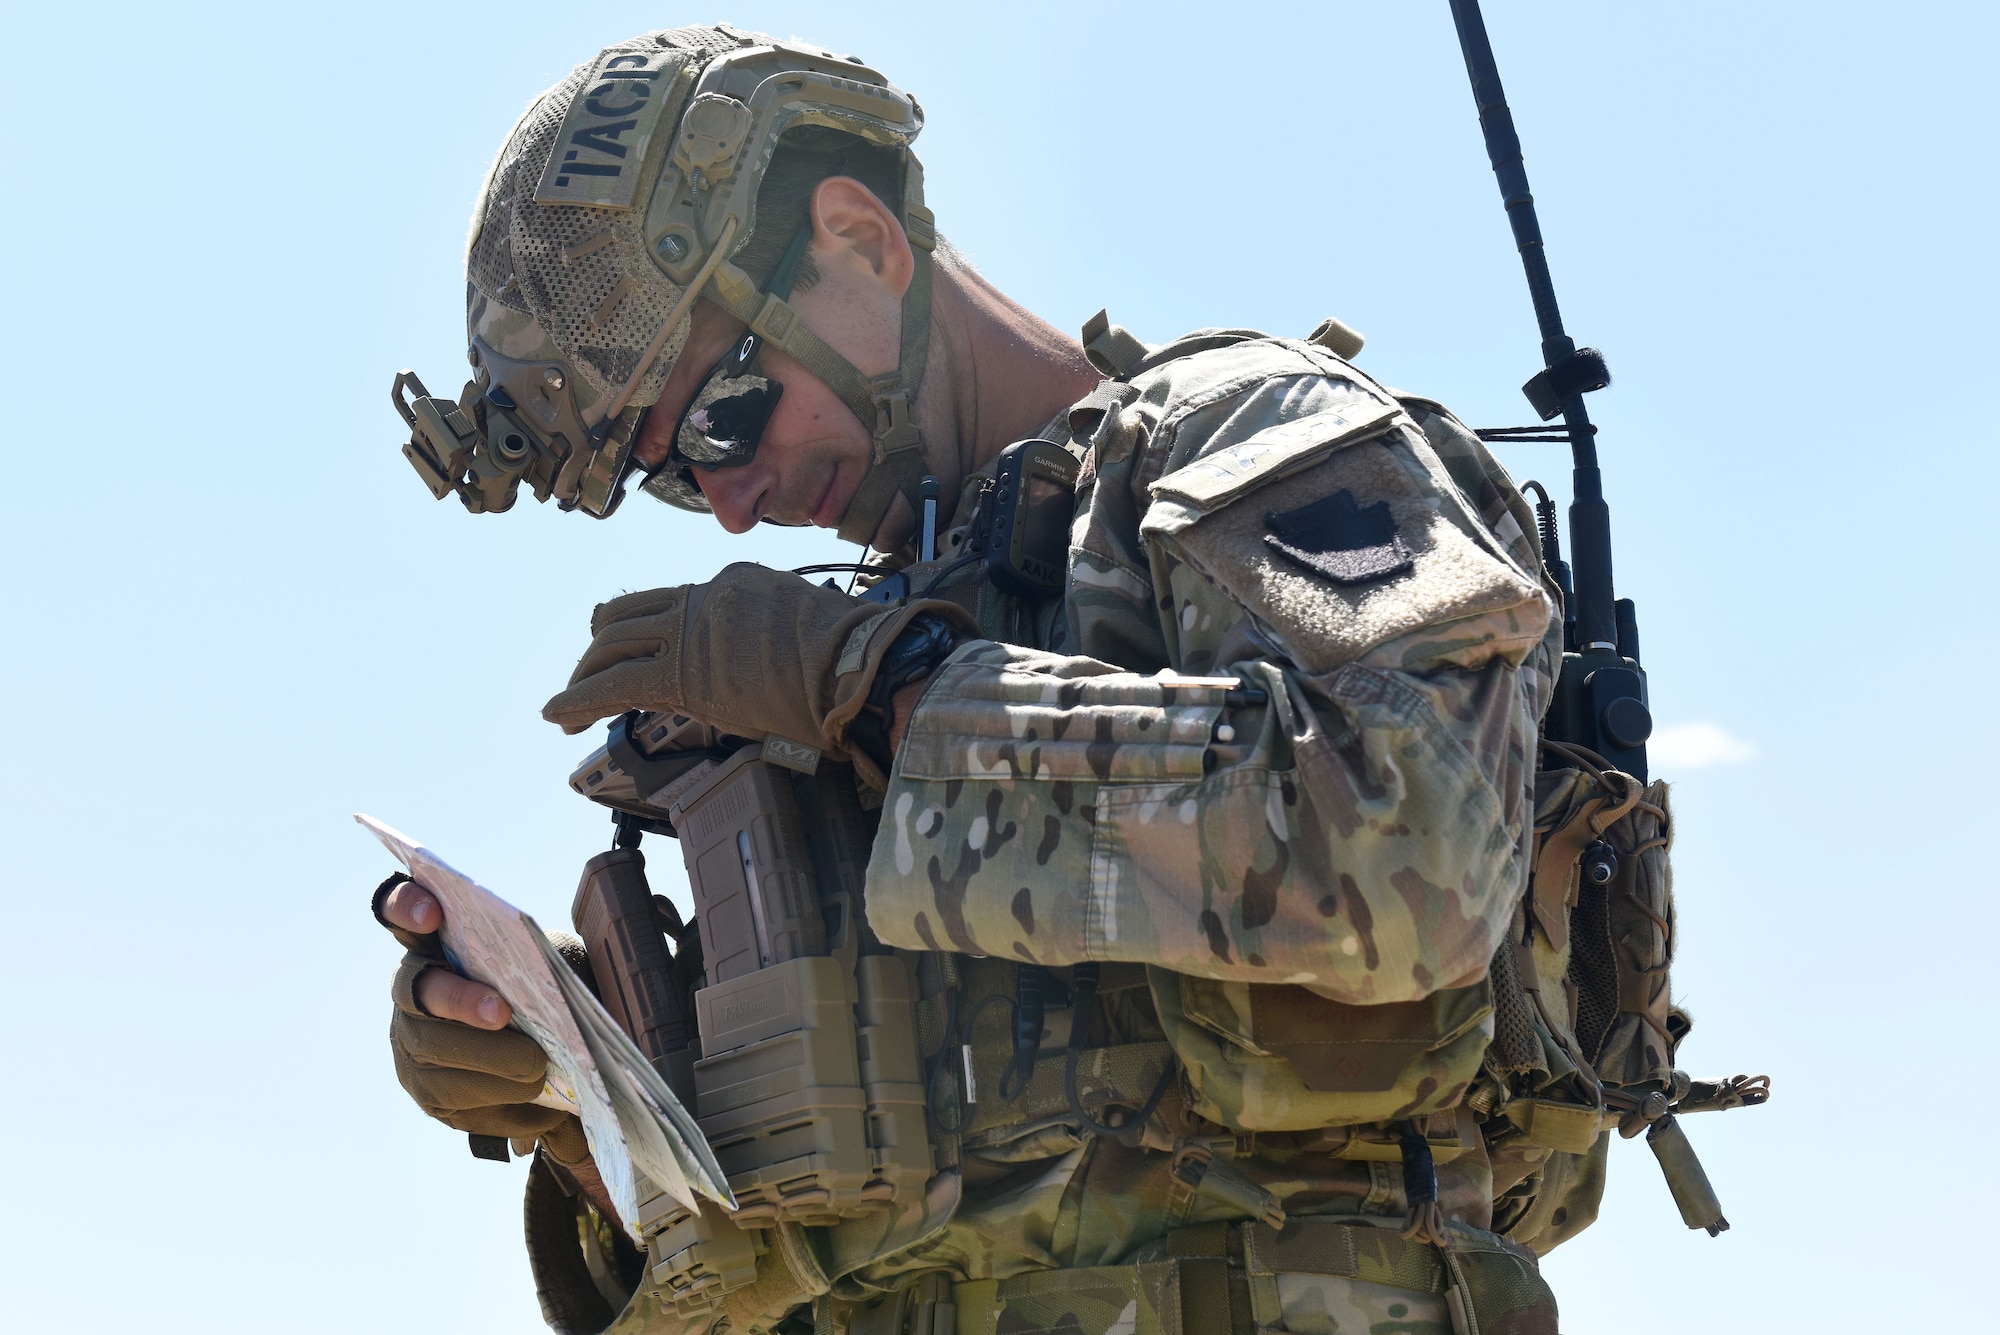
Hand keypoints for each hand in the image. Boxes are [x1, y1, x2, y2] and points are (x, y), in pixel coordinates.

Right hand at [373, 874, 608, 1211]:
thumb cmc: (547, 988)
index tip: (431, 913)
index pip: (400, 910)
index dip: (407, 907)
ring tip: (535, 1068)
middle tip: (502, 1012)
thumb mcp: (553, 963)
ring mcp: (413, 1045)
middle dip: (461, 1002)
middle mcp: (413, 991)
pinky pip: (459, 1103)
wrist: (556, 1049)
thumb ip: (545, 960)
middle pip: (422, 992)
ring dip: (487, 1062)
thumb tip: (560, 981)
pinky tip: (539, 1103)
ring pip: (436, 1056)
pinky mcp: (430, 1093)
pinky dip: (503, 1103)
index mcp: (436, 942)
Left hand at [541, 564, 975, 782]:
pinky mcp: (682, 672)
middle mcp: (704, 597)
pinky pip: (614, 683)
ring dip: (582, 677)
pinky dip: (578, 699)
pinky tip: (559, 716)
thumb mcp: (802, 623)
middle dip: (597, 649)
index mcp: (732, 582)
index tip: (628, 652)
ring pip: (611, 645)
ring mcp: (690, 631)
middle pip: (626, 615)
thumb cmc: (852, 658)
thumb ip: (767, 632)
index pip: (669, 601)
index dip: (640, 628)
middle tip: (583, 680)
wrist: (858, 665)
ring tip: (563, 709)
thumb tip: (762, 660)